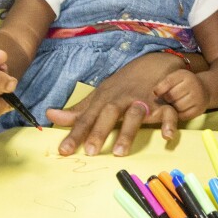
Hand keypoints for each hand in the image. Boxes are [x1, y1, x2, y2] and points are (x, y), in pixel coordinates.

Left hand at [45, 52, 183, 155]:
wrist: (153, 64)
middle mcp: (122, 100)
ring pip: (135, 116)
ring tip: (118, 153)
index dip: (74, 134)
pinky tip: (166, 137)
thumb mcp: (99, 96)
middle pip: (109, 115)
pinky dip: (168, 124)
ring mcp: (142, 101)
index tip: (63, 151)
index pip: (86, 118)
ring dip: (127, 133)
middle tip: (90, 152)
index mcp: (104, 99)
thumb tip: (49, 115)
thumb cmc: (122, 86)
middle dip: (99, 132)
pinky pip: (168, 113)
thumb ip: (78, 110)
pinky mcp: (162, 104)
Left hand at [153, 69, 208, 121]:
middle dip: (166, 98)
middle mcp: (194, 85)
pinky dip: (178, 114)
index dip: (160, 89)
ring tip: (173, 103)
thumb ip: (165, 83)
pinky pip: (183, 115)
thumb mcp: (176, 78)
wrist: (204, 89)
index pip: (169, 81)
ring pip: (177, 106)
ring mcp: (198, 98)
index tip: (156, 92)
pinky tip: (179, 109)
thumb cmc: (184, 84)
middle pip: (172, 95)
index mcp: (186, 75)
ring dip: (172, 107)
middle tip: (167, 99)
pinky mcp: (199, 110)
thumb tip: (155, 93)